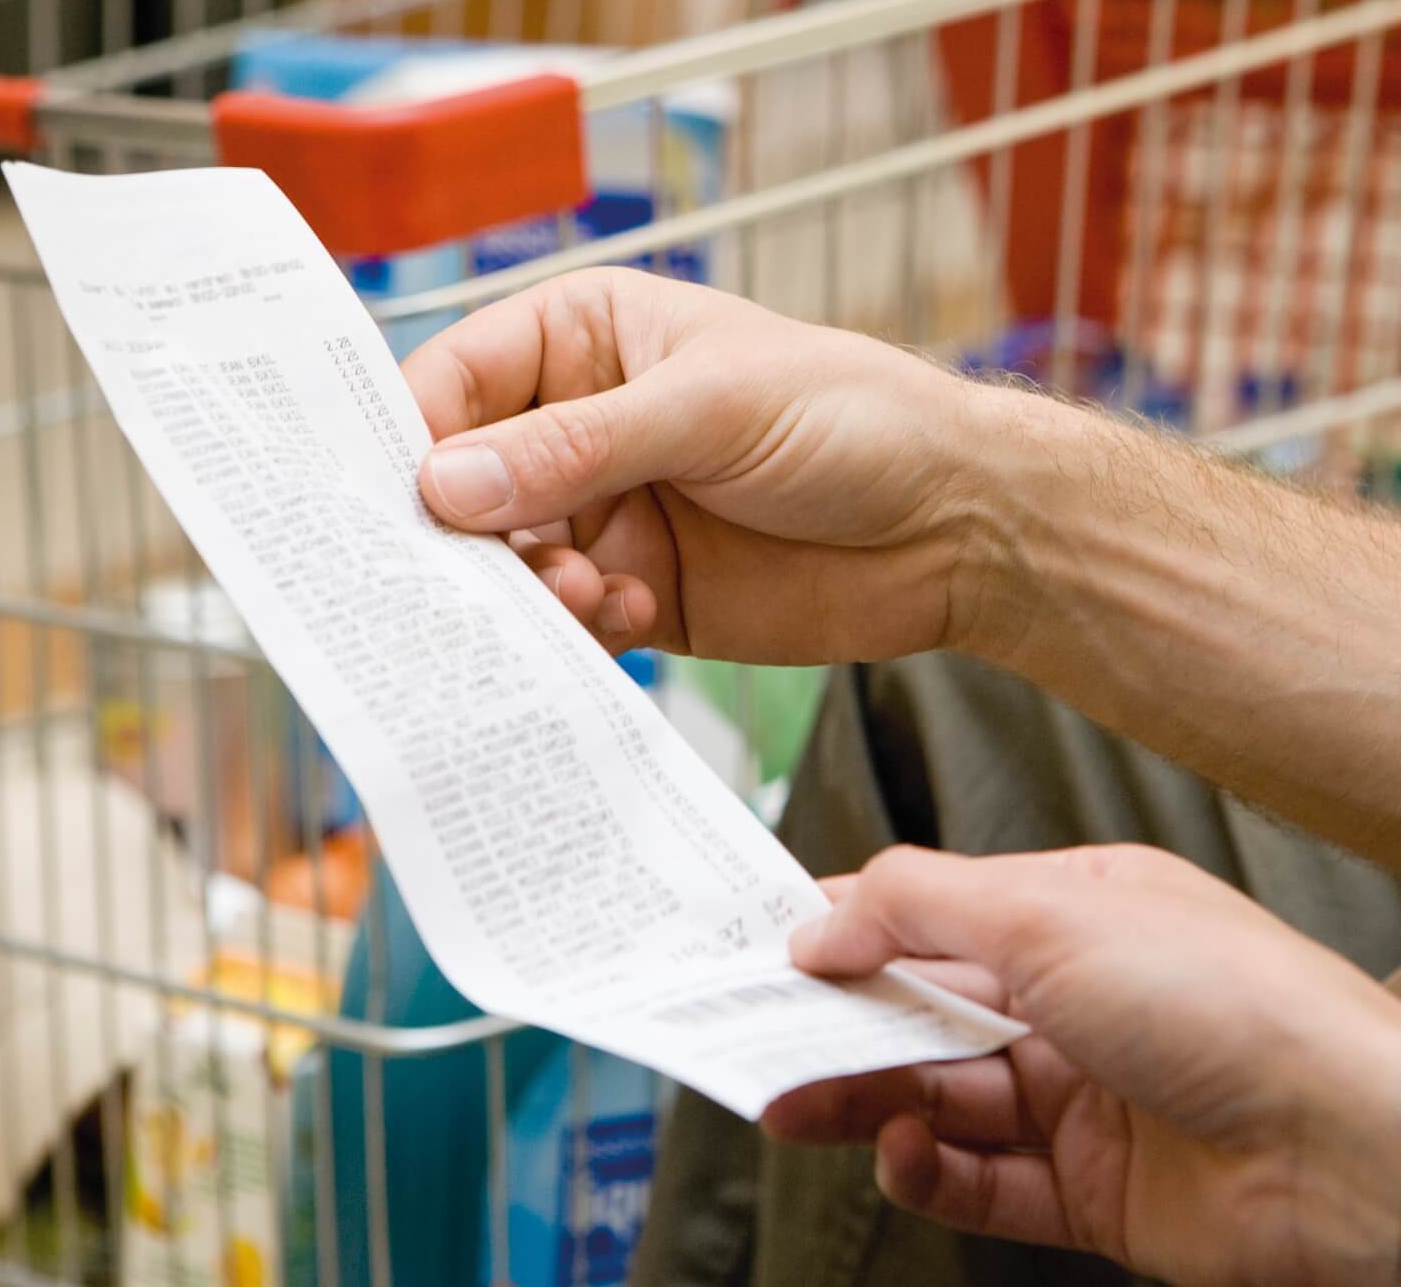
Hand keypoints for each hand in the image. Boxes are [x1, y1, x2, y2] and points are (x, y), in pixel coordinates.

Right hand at [402, 269, 982, 662]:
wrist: (957, 524)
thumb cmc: (850, 417)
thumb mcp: (708, 408)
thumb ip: (576, 445)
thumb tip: (445, 483)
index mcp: (585, 340)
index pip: (458, 380)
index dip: (412, 435)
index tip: (385, 497)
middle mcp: (580, 427)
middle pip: (466, 482)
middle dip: (460, 532)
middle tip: (458, 576)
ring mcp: (607, 512)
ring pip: (509, 561)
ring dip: (528, 588)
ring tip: (586, 591)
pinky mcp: (638, 590)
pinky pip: (567, 619)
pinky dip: (580, 629)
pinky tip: (636, 614)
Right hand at [764, 845, 1400, 1286]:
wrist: (1353, 1151)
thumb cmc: (1222, 1000)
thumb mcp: (1043, 913)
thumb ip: (915, 906)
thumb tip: (820, 919)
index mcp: (1068, 911)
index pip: (931, 911)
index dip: (848, 925)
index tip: (767, 944)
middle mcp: (1071, 1000)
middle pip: (924, 1008)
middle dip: (839, 1020)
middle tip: (755, 1032)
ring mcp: (1082, 1096)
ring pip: (940, 1094)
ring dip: (863, 1097)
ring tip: (793, 1102)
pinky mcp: (1092, 1190)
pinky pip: (983, 1180)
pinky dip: (930, 1170)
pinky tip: (904, 1152)